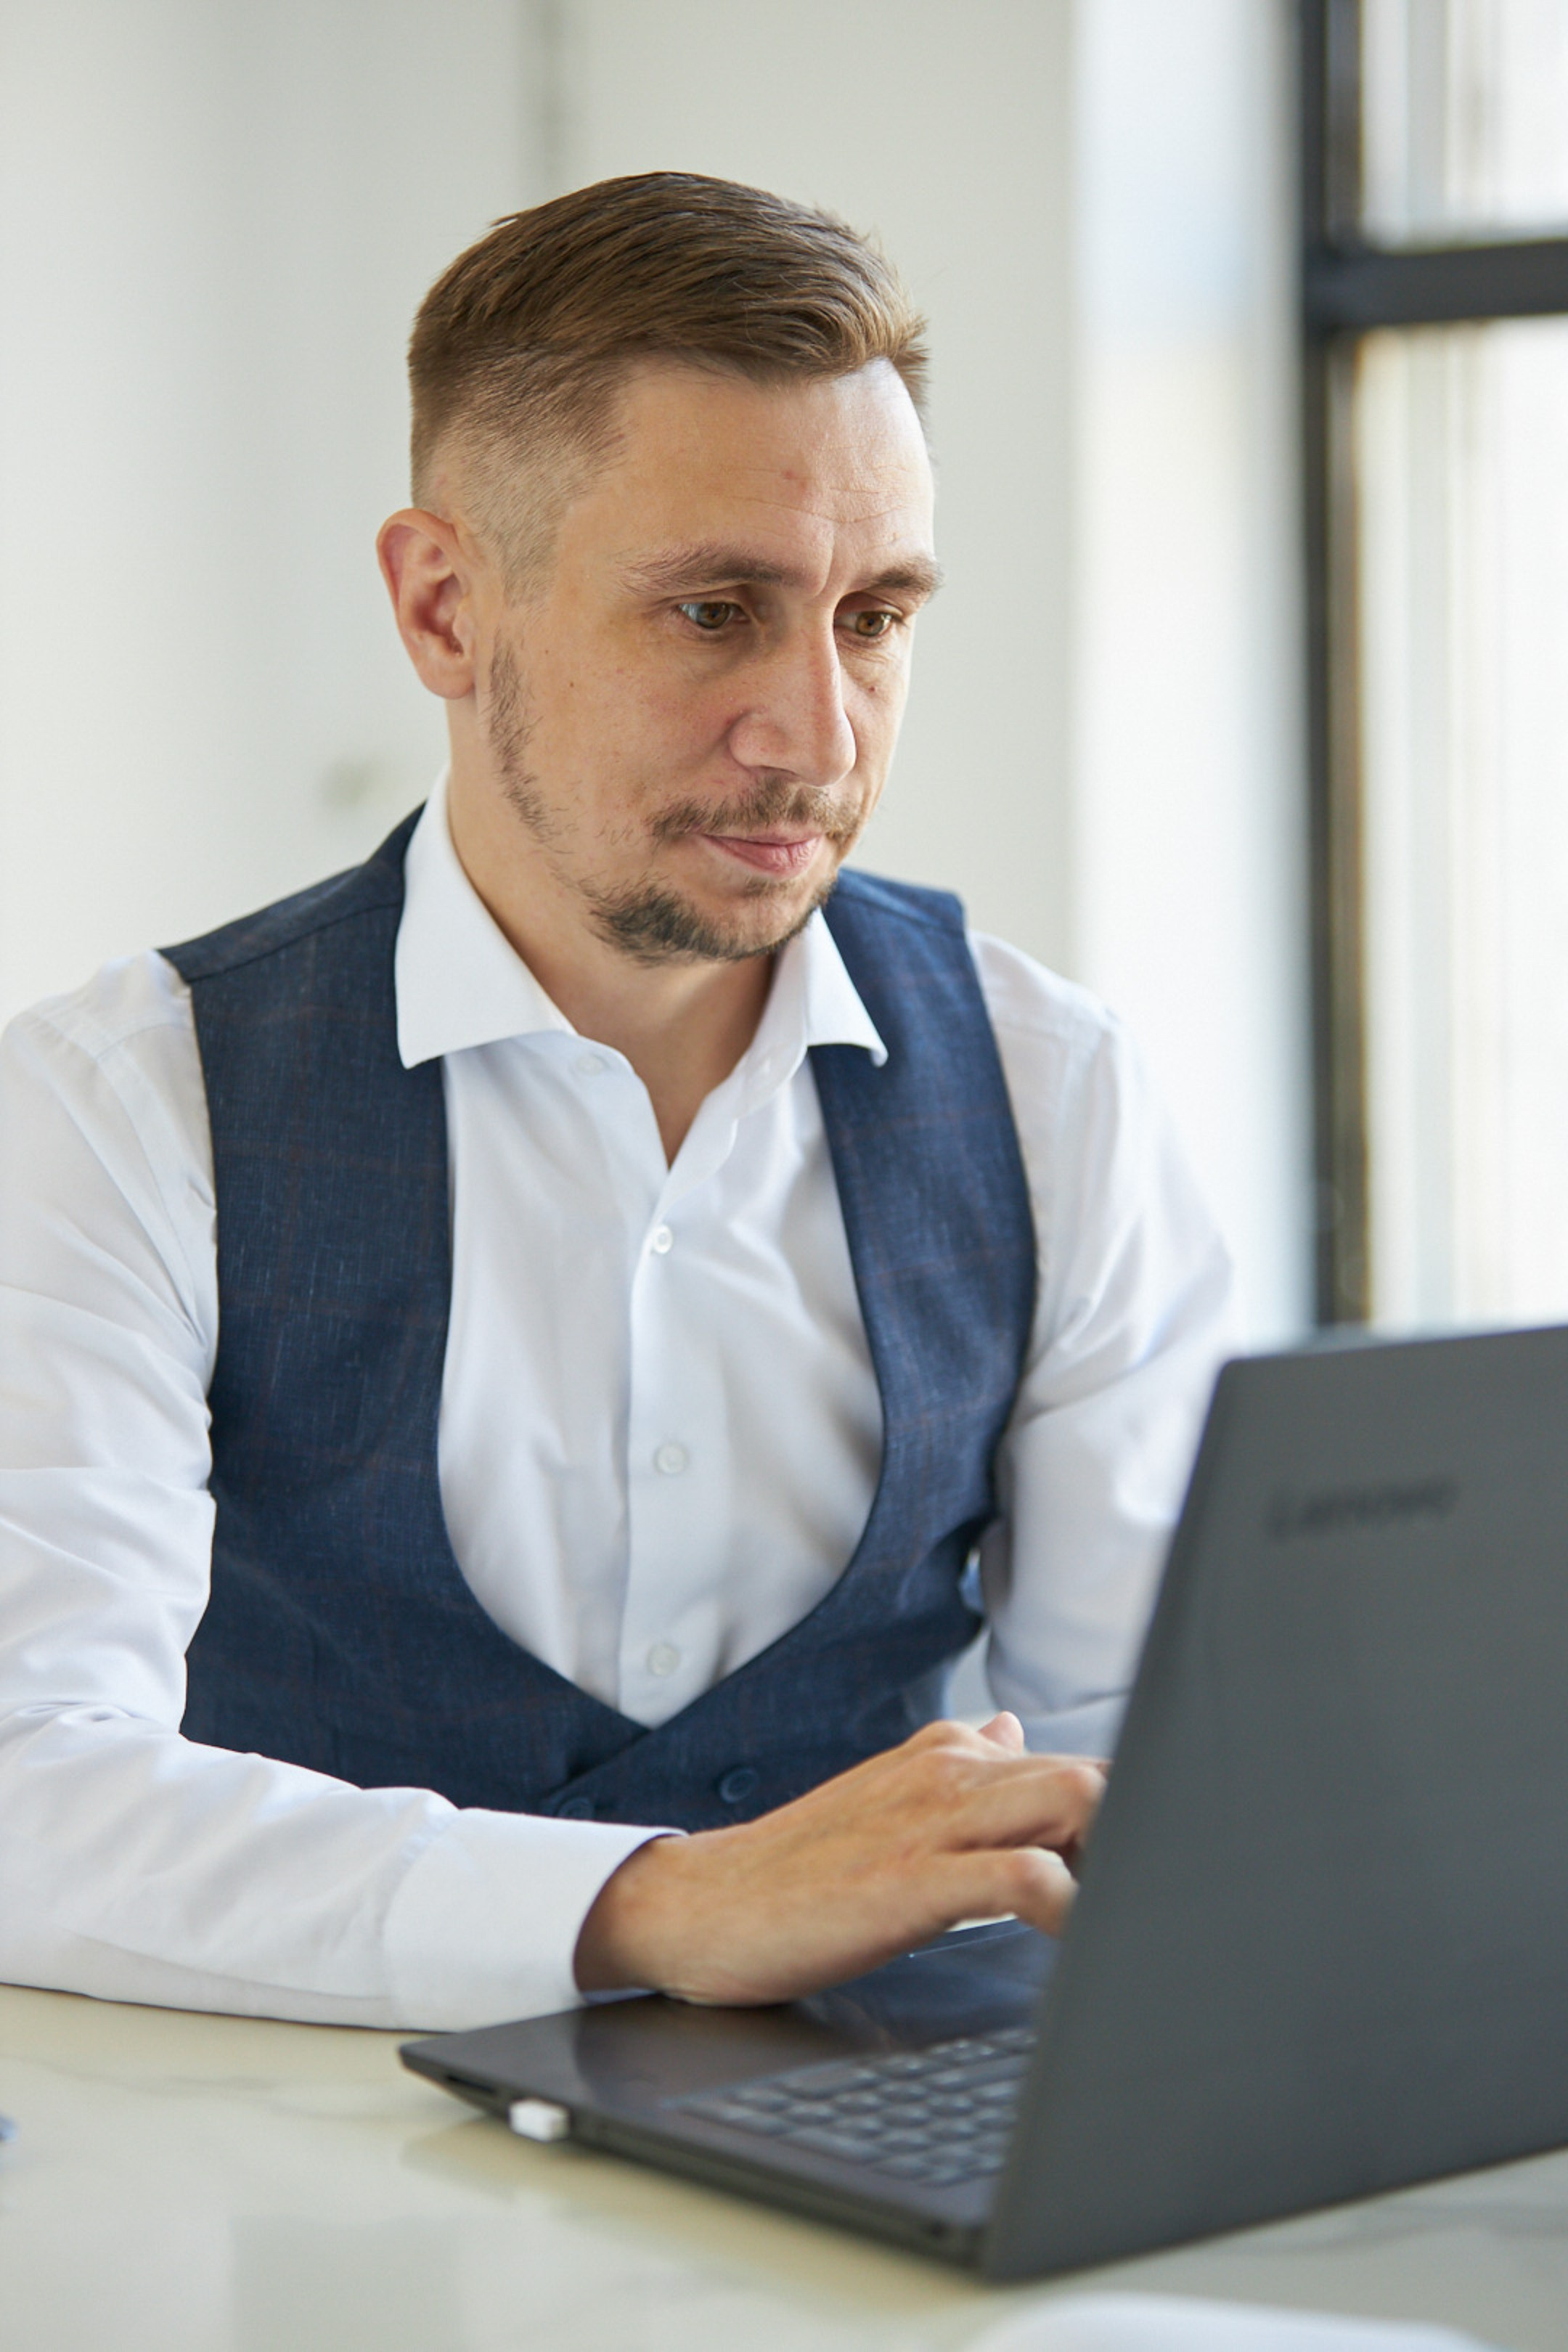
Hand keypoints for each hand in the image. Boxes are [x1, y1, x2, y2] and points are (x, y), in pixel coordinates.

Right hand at [572, 1713, 1104, 2005]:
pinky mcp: (913, 1879)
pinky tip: (1076, 1939)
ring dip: (1116, 1856)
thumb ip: (958, 1767)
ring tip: (1123, 1917)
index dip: (1123, 1819)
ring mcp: (933, 1820)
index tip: (1137, 1873)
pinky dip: (1070, 1903)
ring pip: (1076, 1799)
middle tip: (1136, 1899)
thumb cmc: (796, 1868)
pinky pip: (1025, 1874)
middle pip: (1094, 1774)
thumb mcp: (885, 1800)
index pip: (1077, 1765)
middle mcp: (949, 1770)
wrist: (700, 1905)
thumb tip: (1010, 1730)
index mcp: (948, 1753)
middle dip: (1136, 1832)